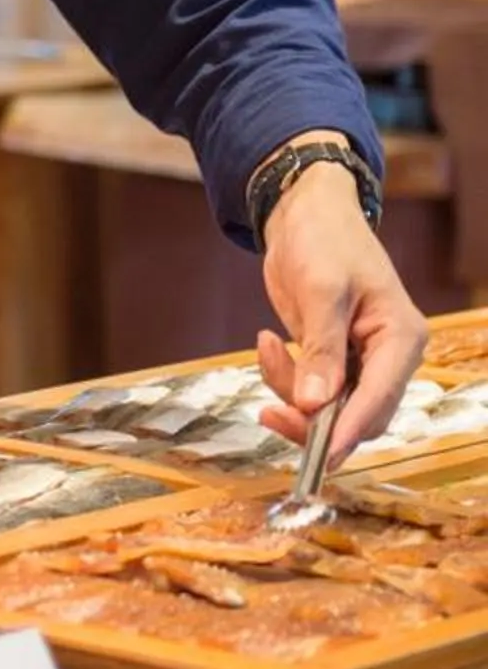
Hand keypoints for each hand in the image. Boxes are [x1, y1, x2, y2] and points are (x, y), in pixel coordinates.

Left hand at [254, 155, 427, 463]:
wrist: (304, 213)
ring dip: (291, 394)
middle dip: (312, 421)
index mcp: (401, 339)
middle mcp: (387, 358)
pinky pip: (310, 391)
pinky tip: (269, 340)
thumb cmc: (324, 240)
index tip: (322, 454)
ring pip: (329, 410)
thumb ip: (322, 349)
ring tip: (268, 346)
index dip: (349, 430)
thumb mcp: (322, 289)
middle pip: (357, 417)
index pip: (380, 399)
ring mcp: (360, 362)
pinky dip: (284, 377)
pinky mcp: (333, 361)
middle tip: (269, 411)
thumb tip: (314, 404)